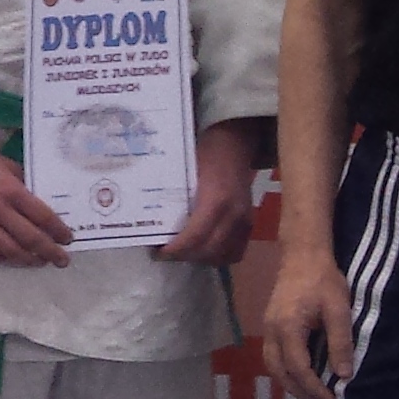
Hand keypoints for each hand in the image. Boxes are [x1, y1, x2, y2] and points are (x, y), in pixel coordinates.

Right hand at [0, 120, 73, 266]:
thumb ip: (23, 184)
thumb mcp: (6, 165)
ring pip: (8, 250)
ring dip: (27, 260)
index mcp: (12, 190)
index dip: (59, 231)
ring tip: (37, 262)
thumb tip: (43, 202)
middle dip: (50, 252)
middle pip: (30, 238)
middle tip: (62, 260)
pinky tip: (6, 259)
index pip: (43, 217)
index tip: (68, 239)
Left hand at [158, 119, 265, 265]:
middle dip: (185, 256)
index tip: (158, 252)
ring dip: (202, 258)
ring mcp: (245, 219)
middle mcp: (233, 214)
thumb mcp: (185, 169)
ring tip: (183, 252)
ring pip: (226, 255)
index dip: (176, 250)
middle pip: (209, 251)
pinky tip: (203, 249)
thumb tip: (148, 216)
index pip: (196, 237)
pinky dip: (220, 255)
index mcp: (216, 199)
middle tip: (165, 253)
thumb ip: (172, 195)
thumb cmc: (205, 150)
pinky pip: (238, 250)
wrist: (235, 140)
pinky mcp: (250, 221)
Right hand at [264, 247, 356, 398]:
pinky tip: (300, 374)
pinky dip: (285, 371)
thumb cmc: (323, 280)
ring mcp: (268, 327)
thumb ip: (340, 342)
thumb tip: (343, 375)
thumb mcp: (338, 310)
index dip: (314, 388)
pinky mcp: (270, 324)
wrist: (303, 255)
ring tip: (311, 394)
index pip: (299, 369)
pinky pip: (272, 356)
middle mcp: (272, 331)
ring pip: (271, 365)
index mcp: (288, 328)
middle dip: (300, 392)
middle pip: (279, 372)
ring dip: (289, 384)